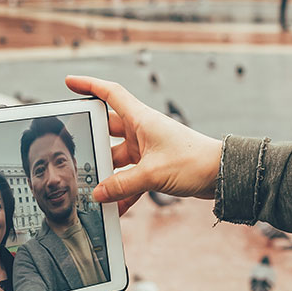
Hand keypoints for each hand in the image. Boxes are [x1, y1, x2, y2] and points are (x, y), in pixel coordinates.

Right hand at [65, 75, 222, 214]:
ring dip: (108, 174)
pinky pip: (131, 177)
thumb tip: (98, 194)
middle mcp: (142, 130)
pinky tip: (115, 207)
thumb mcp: (152, 174)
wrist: (222, 174)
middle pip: (108, 130)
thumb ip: (122, 185)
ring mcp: (148, 148)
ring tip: (92, 189)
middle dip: (92, 142)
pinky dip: (124, 190)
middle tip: (74, 152)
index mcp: (142, 119)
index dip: (88, 85)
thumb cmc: (193, 162)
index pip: (110, 94)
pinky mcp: (154, 165)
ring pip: (118, 158)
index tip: (69, 83)